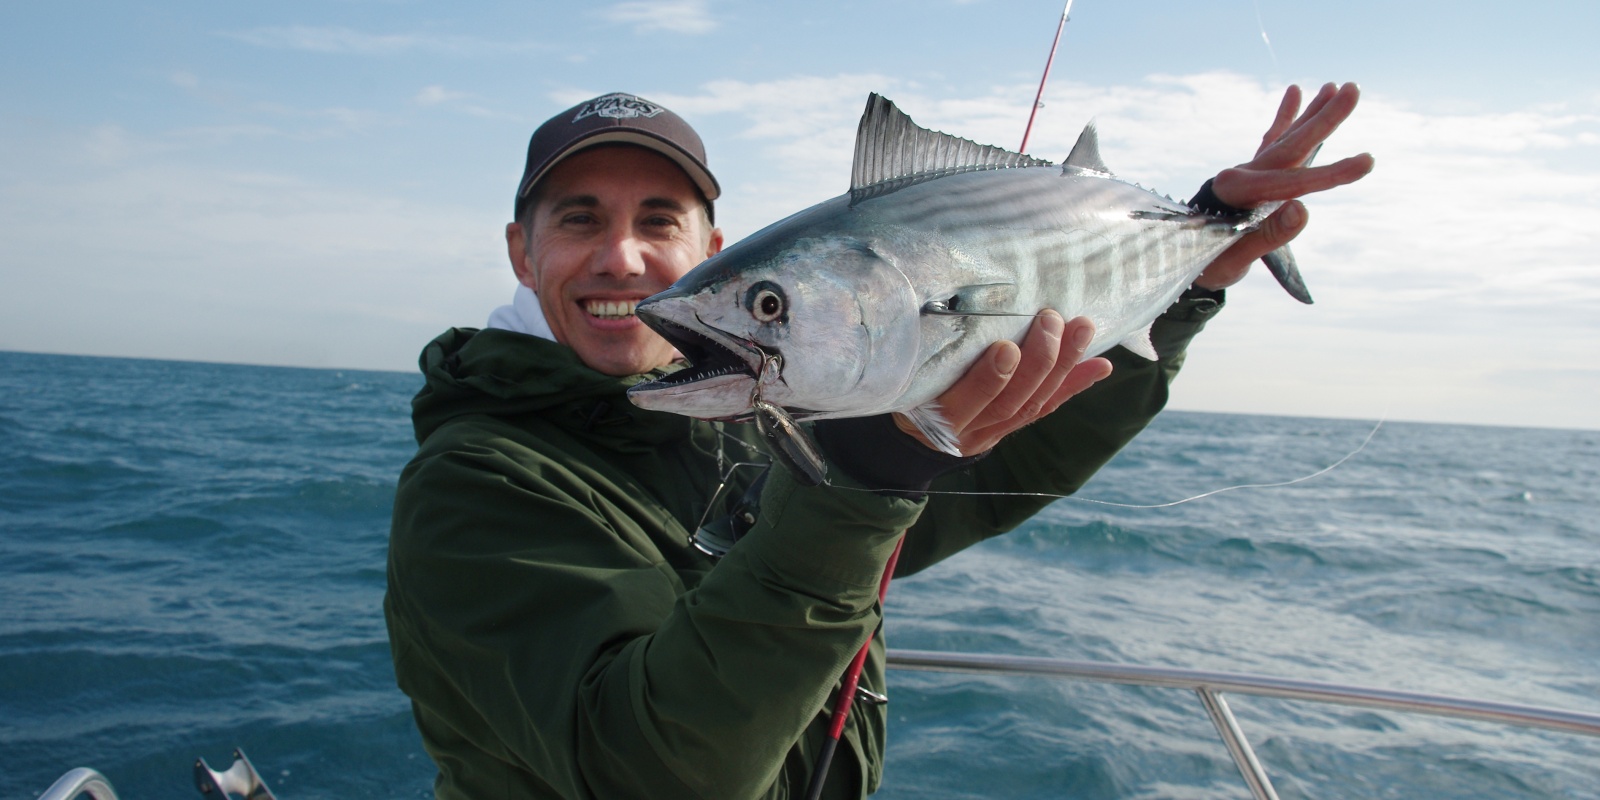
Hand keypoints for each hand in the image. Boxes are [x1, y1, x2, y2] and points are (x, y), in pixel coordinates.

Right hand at [893, 312, 1111, 454]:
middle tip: (1052, 320)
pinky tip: (1099, 367)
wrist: (902, 438)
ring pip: (1030, 406)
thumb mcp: (899, 373)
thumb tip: (935, 297)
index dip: (989, 380)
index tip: (1007, 347)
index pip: (963, 404)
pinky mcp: (1004, 433)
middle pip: (1008, 404)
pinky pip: (1042, 411)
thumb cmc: (898, 384)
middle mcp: (963, 433)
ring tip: (1082, 329)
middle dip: (1037, 363)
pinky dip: (1072, 387)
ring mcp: (987, 435)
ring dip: (1062, 368)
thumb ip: (922, 348)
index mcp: (929, 418)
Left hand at [1197, 82, 1375, 289]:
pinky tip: (1293, 92)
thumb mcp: (1235, 258)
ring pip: (1286, 138)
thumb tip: (1302, 209)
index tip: (1366, 162)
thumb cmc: (1207, 264)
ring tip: (1334, 85)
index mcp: (1237, 193)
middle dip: (1324, 118)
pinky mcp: (1250, 175)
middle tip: (1353, 88)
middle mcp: (1241, 175)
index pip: (1291, 182)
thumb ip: (1269, 235)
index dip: (1331, 174)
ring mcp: (1246, 172)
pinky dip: (1284, 119)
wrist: (1178, 260)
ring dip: (1311, 113)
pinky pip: (1271, 141)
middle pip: (1290, 145)